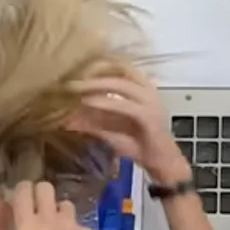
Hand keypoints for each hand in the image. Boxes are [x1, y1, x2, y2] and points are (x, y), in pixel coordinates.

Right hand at [10, 181, 95, 229]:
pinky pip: (81, 226)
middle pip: (45, 187)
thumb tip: (30, 214)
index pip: (23, 189)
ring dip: (63, 214)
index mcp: (26, 224)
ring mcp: (70, 224)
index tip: (27, 194)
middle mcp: (47, 218)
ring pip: (66, 205)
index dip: (25, 189)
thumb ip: (28, 227)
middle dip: (44, 192)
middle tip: (45, 205)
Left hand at [68, 70, 191, 183]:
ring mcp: (149, 102)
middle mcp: (148, 92)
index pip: (121, 69)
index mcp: (142, 91)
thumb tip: (67, 121)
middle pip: (120, 72)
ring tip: (77, 87)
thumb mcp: (110, 132)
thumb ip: (92, 124)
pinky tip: (90, 102)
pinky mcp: (148, 116)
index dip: (100, 66)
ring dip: (98, 84)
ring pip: (122, 84)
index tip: (78, 68)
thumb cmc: (139, 147)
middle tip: (71, 79)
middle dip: (94, 73)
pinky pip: (124, 104)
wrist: (162, 164)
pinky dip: (106, 102)